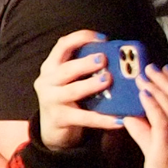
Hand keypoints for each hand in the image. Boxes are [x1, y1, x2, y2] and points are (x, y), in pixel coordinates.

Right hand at [31, 31, 122, 150]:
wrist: (52, 128)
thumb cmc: (67, 98)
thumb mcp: (68, 79)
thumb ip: (83, 67)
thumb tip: (118, 56)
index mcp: (51, 67)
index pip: (62, 45)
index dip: (81, 38)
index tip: (102, 39)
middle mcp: (47, 81)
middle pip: (66, 69)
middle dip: (85, 63)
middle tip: (103, 59)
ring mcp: (51, 100)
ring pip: (73, 90)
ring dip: (91, 84)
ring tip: (107, 80)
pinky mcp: (60, 118)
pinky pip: (84, 118)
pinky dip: (103, 119)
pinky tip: (119, 120)